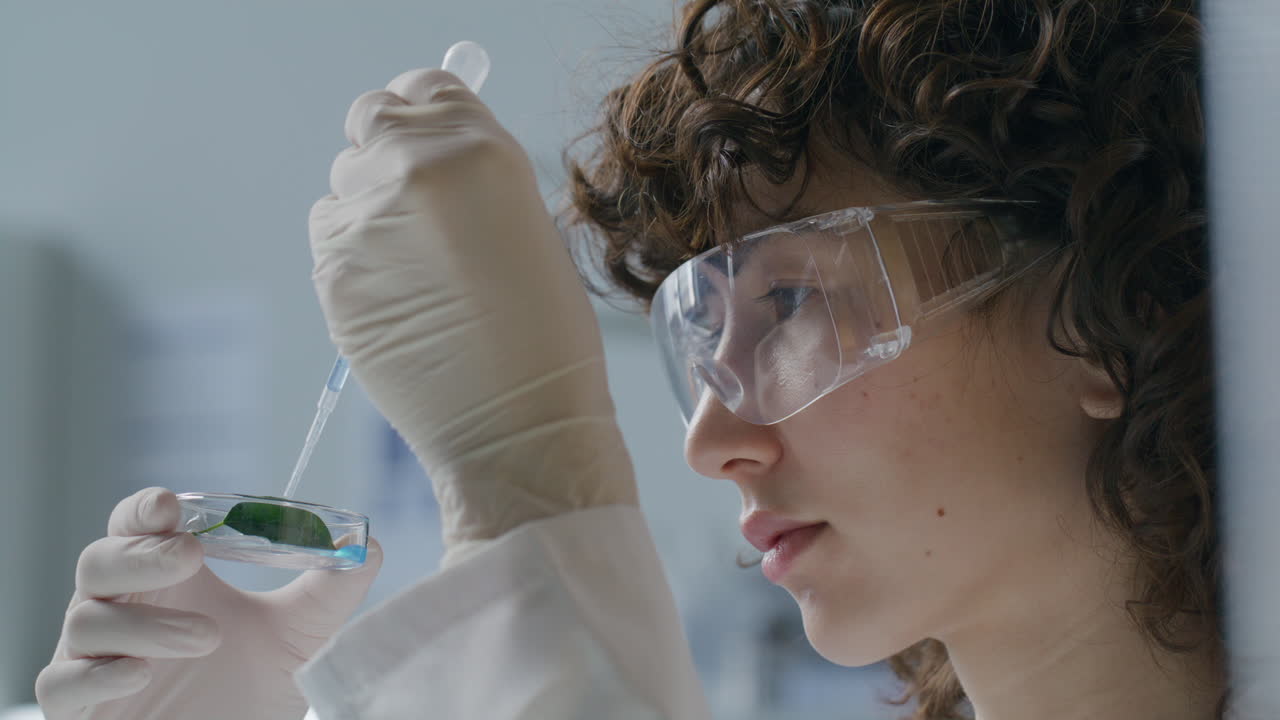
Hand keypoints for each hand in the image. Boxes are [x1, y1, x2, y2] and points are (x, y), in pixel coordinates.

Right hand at [35, 487, 381, 719]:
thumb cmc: (246, 690)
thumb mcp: (299, 638)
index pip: (136, 526)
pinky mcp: (80, 709)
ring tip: (208, 637)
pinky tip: (140, 674)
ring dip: (145, 625)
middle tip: (190, 554)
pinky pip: (61, 684)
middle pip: (99, 560)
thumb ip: (331, 590)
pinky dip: (98, 675)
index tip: (170, 504)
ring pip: (85, 621)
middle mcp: (122, 610)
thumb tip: (370, 544)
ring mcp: (94, 659)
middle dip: (141, 554)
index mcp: (166, 580)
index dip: (144, 510)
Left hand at [308, 60, 637, 563]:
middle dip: (386, 153)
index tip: (428, 144)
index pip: (423, 86)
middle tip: (415, 207)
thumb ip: (473, 177)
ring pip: (342, 185)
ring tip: (415, 271)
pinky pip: (329, 240)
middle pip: (370, 120)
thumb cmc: (545, 335)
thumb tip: (427, 153)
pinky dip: (354, 260)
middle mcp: (414, 169)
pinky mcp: (331, 273)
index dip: (425, 116)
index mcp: (480, 149)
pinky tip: (397, 299)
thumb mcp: (527, 226)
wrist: (520, 427)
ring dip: (368, 212)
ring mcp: (363, 221)